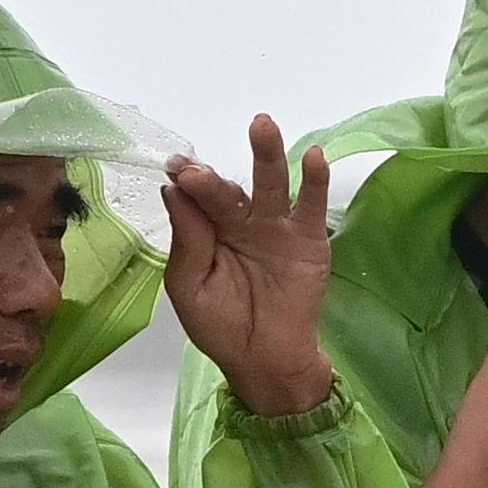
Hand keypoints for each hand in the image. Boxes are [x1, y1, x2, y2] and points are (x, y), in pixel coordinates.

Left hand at [162, 115, 340, 417]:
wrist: (266, 361)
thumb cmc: (222, 327)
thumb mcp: (189, 287)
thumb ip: (187, 239)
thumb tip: (172, 190)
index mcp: (206, 230)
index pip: (194, 197)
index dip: (186, 181)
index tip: (174, 170)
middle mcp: (240, 220)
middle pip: (227, 187)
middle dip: (212, 176)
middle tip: (195, 168)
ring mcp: (276, 226)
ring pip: (271, 183)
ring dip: (267, 153)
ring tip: (262, 125)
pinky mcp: (308, 238)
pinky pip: (311, 205)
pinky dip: (314, 181)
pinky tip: (313, 158)